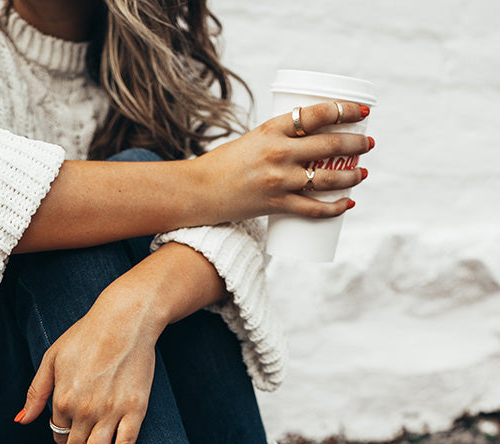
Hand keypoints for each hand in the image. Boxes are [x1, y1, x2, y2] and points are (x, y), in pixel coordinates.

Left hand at [15, 267, 160, 443]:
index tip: (65, 438)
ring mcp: (111, 412)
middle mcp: (85, 410)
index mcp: (62, 398)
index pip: (56, 431)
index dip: (59, 438)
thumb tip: (21, 420)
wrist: (125, 321)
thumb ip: (36, 393)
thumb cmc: (86, 335)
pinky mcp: (135, 411)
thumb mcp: (51, 358)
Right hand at [195, 100, 372, 221]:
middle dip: (356, 144)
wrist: (199, 191)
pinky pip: (314, 209)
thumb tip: (315, 140)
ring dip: (352, 175)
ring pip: (327, 178)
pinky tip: (348, 203)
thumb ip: (282, 138)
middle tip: (368, 144)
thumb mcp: (255, 139)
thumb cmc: (226, 163)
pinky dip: (335, 208)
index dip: (345, 110)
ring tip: (363, 173)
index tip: (362, 111)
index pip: (317, 113)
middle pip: (329, 145)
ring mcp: (278, 181)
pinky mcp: (276, 205)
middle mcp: (278, 153)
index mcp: (272, 129)